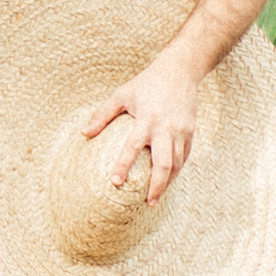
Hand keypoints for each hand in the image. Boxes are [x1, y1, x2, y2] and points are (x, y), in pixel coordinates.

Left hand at [71, 59, 202, 202]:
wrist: (180, 72)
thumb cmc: (146, 84)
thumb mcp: (121, 95)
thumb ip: (102, 114)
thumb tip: (84, 134)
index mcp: (148, 118)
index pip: (134, 146)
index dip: (123, 165)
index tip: (114, 182)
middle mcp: (167, 127)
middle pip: (164, 163)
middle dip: (157, 186)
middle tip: (147, 203)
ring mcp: (182, 131)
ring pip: (178, 164)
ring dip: (167, 183)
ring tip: (154, 198)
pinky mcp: (191, 132)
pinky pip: (185, 157)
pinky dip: (176, 172)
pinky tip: (166, 182)